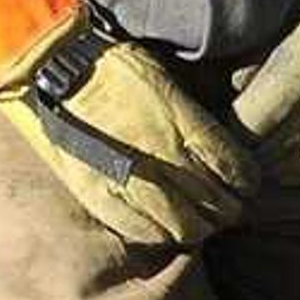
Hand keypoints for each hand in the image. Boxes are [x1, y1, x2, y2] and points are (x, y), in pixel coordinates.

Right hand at [0, 18, 262, 247]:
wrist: (53, 67)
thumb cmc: (113, 64)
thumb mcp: (167, 78)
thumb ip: (195, 117)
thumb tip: (222, 145)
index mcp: (182, 122)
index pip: (233, 170)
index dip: (246, 183)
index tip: (246, 185)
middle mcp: (162, 155)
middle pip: (214, 206)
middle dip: (226, 211)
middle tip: (226, 208)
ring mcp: (130, 180)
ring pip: (182, 228)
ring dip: (196, 229)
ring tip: (196, 222)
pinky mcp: (100, 195)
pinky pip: (143, 232)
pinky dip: (161, 235)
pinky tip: (164, 226)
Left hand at [227, 0, 299, 189]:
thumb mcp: (292, 6)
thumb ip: (262, 48)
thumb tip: (236, 86)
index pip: (272, 104)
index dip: (241, 124)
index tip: (225, 126)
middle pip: (287, 141)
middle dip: (254, 152)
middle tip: (238, 146)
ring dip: (280, 167)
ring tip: (264, 155)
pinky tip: (299, 155)